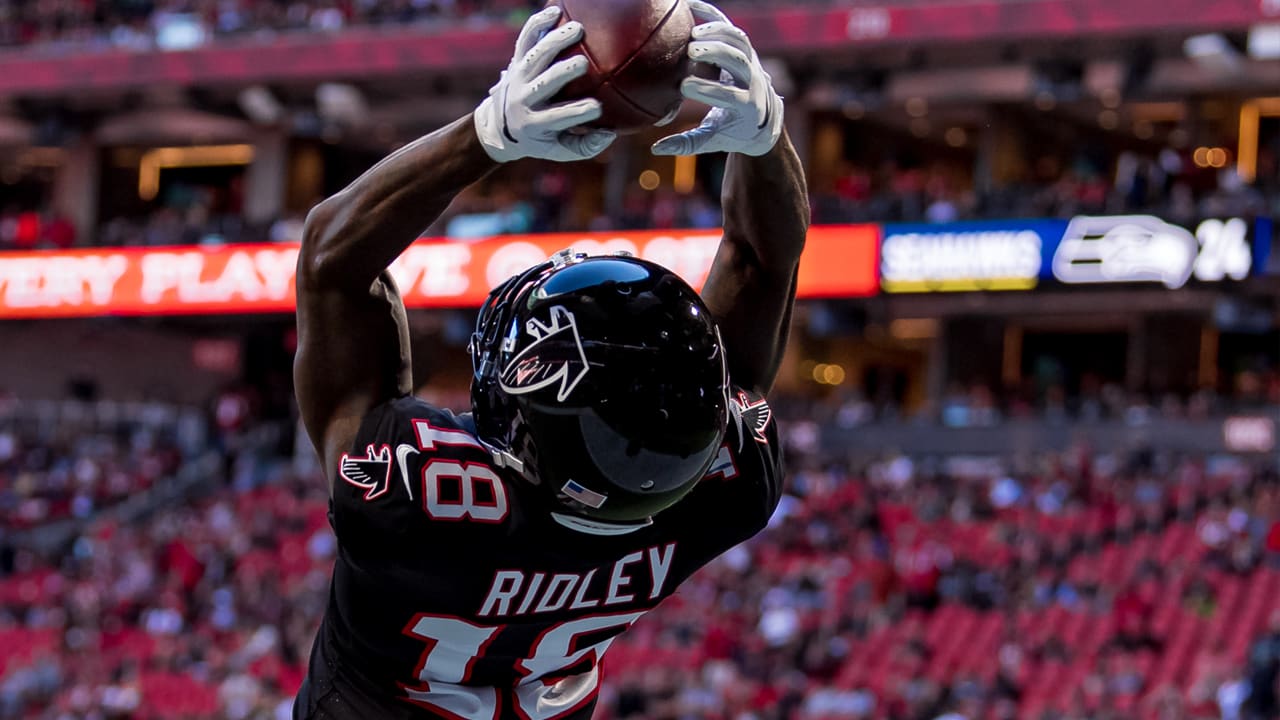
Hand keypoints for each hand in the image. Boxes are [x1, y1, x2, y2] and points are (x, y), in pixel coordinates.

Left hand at [474, 6, 616, 162]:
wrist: (499, 126)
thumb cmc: (539, 139)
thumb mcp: (558, 150)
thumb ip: (584, 146)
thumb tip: (610, 134)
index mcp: (534, 124)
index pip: (558, 118)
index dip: (577, 113)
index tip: (598, 107)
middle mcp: (523, 99)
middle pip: (544, 83)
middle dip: (562, 73)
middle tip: (583, 64)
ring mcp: (518, 77)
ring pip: (535, 56)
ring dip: (555, 41)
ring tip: (578, 29)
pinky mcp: (516, 60)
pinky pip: (525, 37)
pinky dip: (537, 23)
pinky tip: (556, 10)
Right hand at [651, 0, 782, 156]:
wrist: (762, 117)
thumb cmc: (732, 131)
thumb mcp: (713, 139)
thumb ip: (688, 144)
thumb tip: (656, 149)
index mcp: (748, 107)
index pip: (731, 97)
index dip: (708, 90)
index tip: (684, 87)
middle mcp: (754, 81)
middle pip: (740, 62)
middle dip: (717, 54)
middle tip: (690, 52)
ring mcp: (751, 61)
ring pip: (740, 41)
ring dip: (717, 33)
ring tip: (691, 34)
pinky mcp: (743, 47)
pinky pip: (730, 26)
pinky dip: (711, 14)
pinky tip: (688, 5)